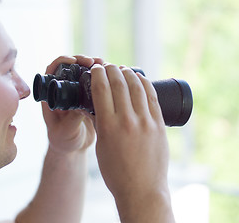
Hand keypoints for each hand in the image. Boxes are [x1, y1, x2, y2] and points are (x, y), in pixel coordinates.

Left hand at [42, 55, 102, 153]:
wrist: (75, 148)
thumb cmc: (64, 141)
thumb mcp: (66, 132)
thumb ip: (72, 119)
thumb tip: (82, 105)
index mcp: (52, 96)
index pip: (52, 71)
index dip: (61, 62)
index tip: (74, 62)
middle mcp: (63, 91)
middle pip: (70, 67)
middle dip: (82, 60)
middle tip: (94, 61)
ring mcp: (77, 92)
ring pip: (84, 72)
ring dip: (95, 66)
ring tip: (107, 65)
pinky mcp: (89, 96)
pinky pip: (95, 82)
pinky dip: (103, 76)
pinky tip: (113, 76)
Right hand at [91, 64, 169, 199]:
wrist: (142, 190)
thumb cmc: (116, 172)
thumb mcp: (101, 147)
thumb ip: (100, 123)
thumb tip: (97, 105)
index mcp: (109, 126)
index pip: (101, 89)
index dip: (98, 74)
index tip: (96, 69)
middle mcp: (127, 121)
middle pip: (119, 83)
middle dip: (112, 69)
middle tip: (108, 66)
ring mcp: (146, 122)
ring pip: (137, 87)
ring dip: (128, 73)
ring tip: (123, 69)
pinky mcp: (159, 125)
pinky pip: (152, 97)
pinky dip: (145, 84)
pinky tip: (140, 78)